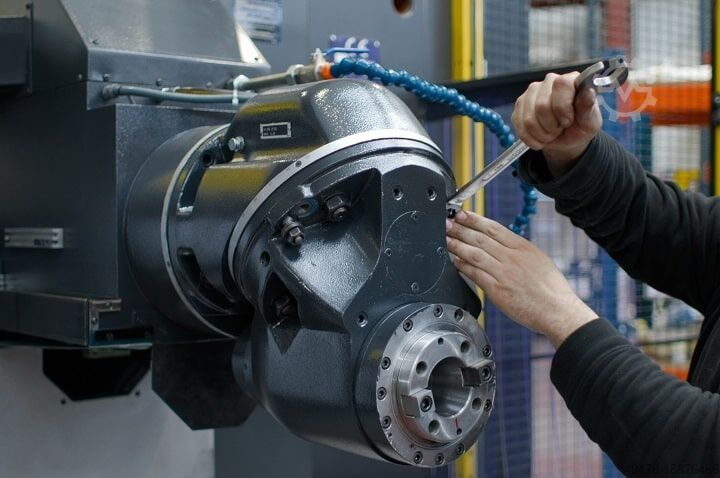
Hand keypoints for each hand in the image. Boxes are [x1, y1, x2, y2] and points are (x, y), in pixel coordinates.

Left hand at [446, 211, 597, 347]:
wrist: (558, 311)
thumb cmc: (551, 289)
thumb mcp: (538, 260)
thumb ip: (518, 251)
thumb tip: (500, 245)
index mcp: (523, 247)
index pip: (494, 228)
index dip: (475, 219)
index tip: (462, 214)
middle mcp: (512, 258)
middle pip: (480, 239)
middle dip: (461, 229)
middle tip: (447, 223)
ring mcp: (504, 273)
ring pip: (475, 254)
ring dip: (457, 245)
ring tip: (446, 239)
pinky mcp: (498, 290)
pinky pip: (476, 275)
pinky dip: (463, 267)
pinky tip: (455, 261)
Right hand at [511, 72, 601, 176]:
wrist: (565, 139)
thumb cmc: (579, 127)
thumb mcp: (590, 121)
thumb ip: (588, 106)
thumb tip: (588, 92)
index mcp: (570, 80)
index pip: (561, 84)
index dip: (562, 106)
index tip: (567, 120)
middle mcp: (549, 82)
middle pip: (541, 105)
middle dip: (551, 126)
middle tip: (559, 129)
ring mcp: (531, 93)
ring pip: (528, 119)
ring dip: (541, 134)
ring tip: (551, 134)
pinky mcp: (519, 106)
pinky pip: (520, 126)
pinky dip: (531, 138)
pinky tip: (540, 138)